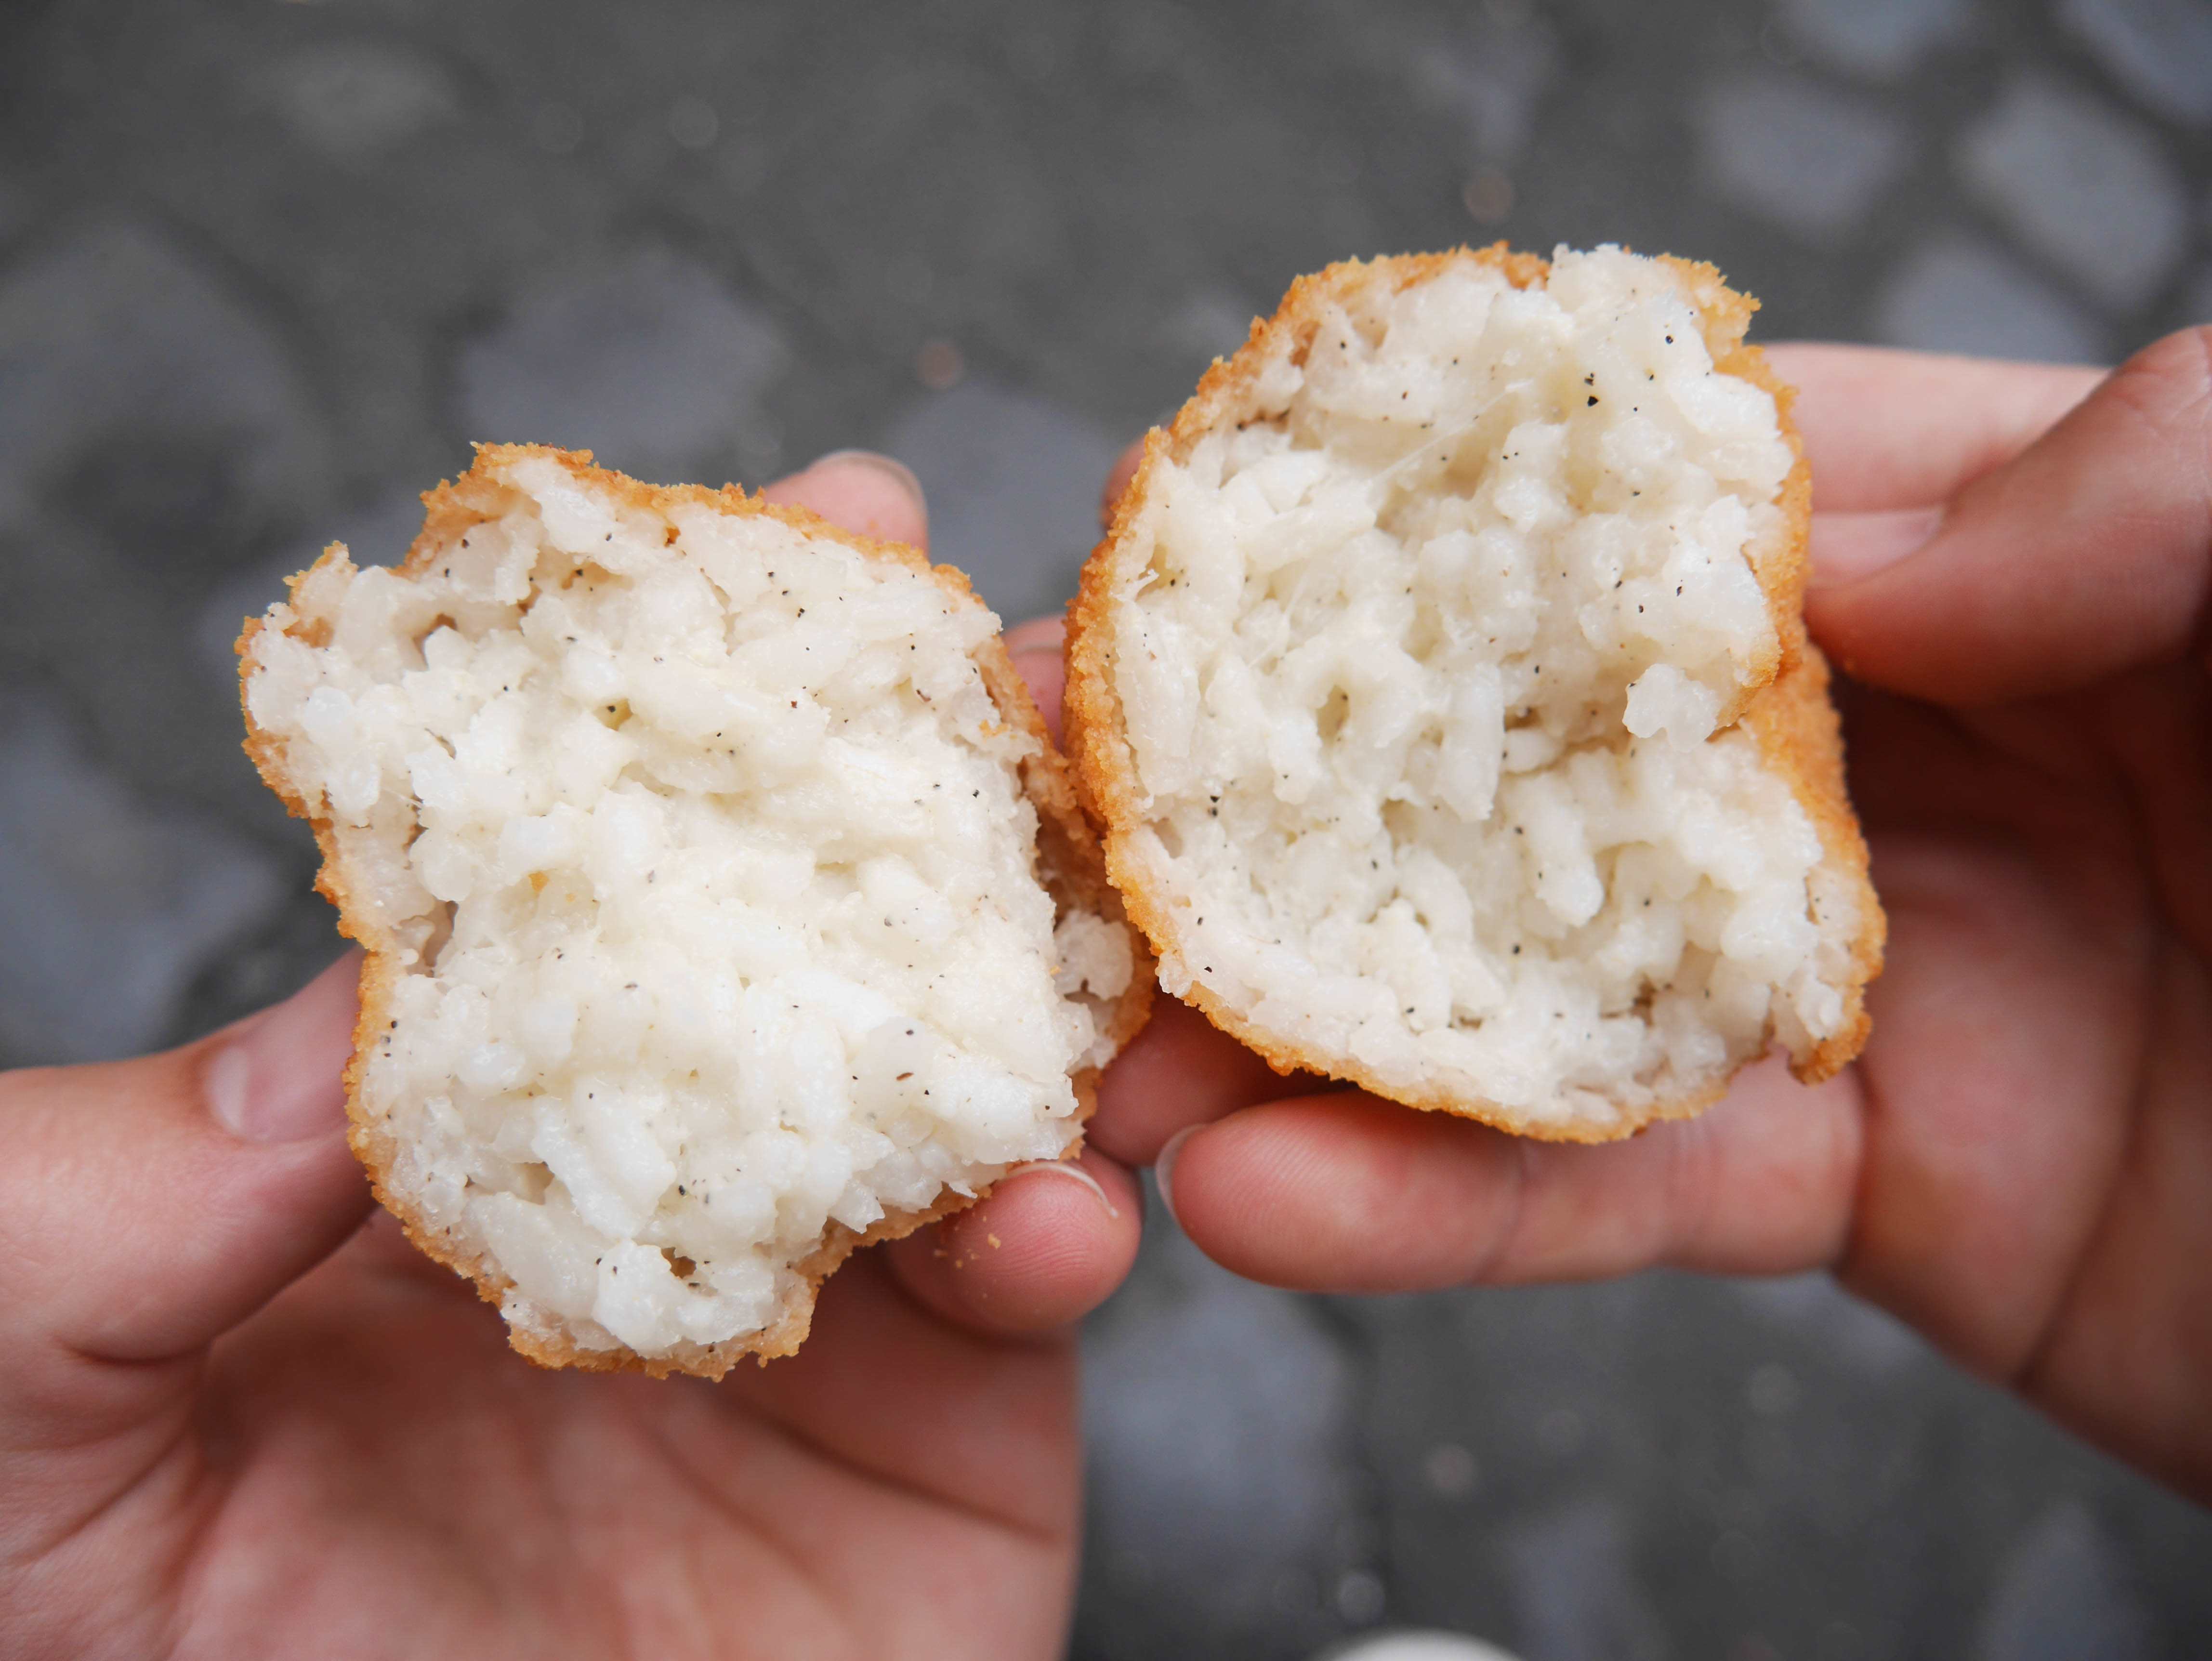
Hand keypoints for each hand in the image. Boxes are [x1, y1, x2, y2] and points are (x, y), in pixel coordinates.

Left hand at [0, 454, 1143, 1660]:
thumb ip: (115, 1193)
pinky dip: (1064, 1225)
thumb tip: (350, 1006)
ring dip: (1056, 981)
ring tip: (1105, 908)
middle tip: (1021, 663)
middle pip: (829, 939)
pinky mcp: (952, 1451)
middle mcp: (664, 1177)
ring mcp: (826, 1310)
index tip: (814, 526)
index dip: (695, 707)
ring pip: (975, 1085)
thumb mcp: (8, 1404)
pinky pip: (1035, 1296)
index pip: (594, 876)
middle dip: (945, 788)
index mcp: (449, 1135)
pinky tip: (1055, 1210)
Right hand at [1077, 327, 2211, 1500]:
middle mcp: (1930, 746)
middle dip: (1312, 778)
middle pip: (1559, 738)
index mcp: (2041, 553)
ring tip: (1118, 1055)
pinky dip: (1444, 1209)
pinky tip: (1275, 1201)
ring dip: (1311, 1026)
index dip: (1464, 507)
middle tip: (1084, 808)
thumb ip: (2159, 468)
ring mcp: (1881, 972)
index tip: (1241, 539)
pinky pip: (1625, 1190)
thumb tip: (1827, 534)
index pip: (1698, 494)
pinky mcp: (1874, 1185)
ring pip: (1541, 977)